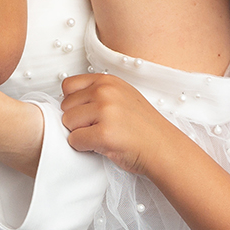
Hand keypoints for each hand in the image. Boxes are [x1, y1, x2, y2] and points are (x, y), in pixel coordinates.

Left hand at [60, 71, 174, 174]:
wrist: (164, 149)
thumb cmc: (142, 128)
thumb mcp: (122, 97)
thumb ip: (97, 93)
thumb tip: (67, 101)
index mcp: (108, 81)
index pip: (68, 85)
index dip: (74, 103)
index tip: (88, 114)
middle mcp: (105, 91)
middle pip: (65, 106)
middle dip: (77, 121)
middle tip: (99, 128)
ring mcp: (105, 111)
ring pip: (67, 123)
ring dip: (80, 134)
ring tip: (103, 136)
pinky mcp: (104, 133)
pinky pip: (74, 141)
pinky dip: (84, 148)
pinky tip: (103, 146)